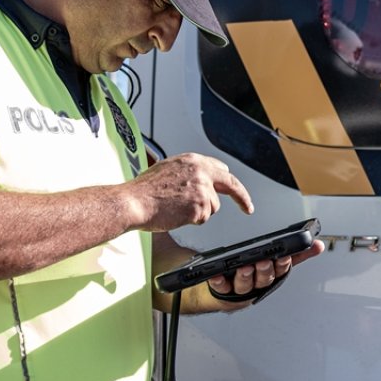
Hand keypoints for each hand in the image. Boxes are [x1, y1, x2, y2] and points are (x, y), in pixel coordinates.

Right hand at [126, 153, 252, 231]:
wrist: (133, 202)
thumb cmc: (143, 190)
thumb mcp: (168, 170)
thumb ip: (188, 173)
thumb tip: (201, 181)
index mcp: (193, 160)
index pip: (220, 169)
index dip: (228, 181)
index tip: (236, 190)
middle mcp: (201, 171)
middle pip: (232, 184)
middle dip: (242, 197)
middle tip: (248, 208)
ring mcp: (203, 188)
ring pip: (213, 207)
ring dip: (199, 212)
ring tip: (177, 208)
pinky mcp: (201, 205)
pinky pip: (203, 218)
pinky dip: (192, 220)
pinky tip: (176, 214)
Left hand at [205, 240, 325, 310]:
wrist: (229, 294)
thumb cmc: (255, 276)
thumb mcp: (279, 263)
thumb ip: (299, 255)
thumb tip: (319, 245)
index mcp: (272, 276)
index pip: (281, 271)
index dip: (283, 264)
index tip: (284, 256)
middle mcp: (258, 284)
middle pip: (264, 279)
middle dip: (264, 271)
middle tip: (263, 262)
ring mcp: (241, 289)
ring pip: (245, 284)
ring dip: (245, 276)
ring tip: (244, 268)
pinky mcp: (224, 290)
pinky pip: (221, 287)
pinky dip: (219, 282)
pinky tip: (217, 276)